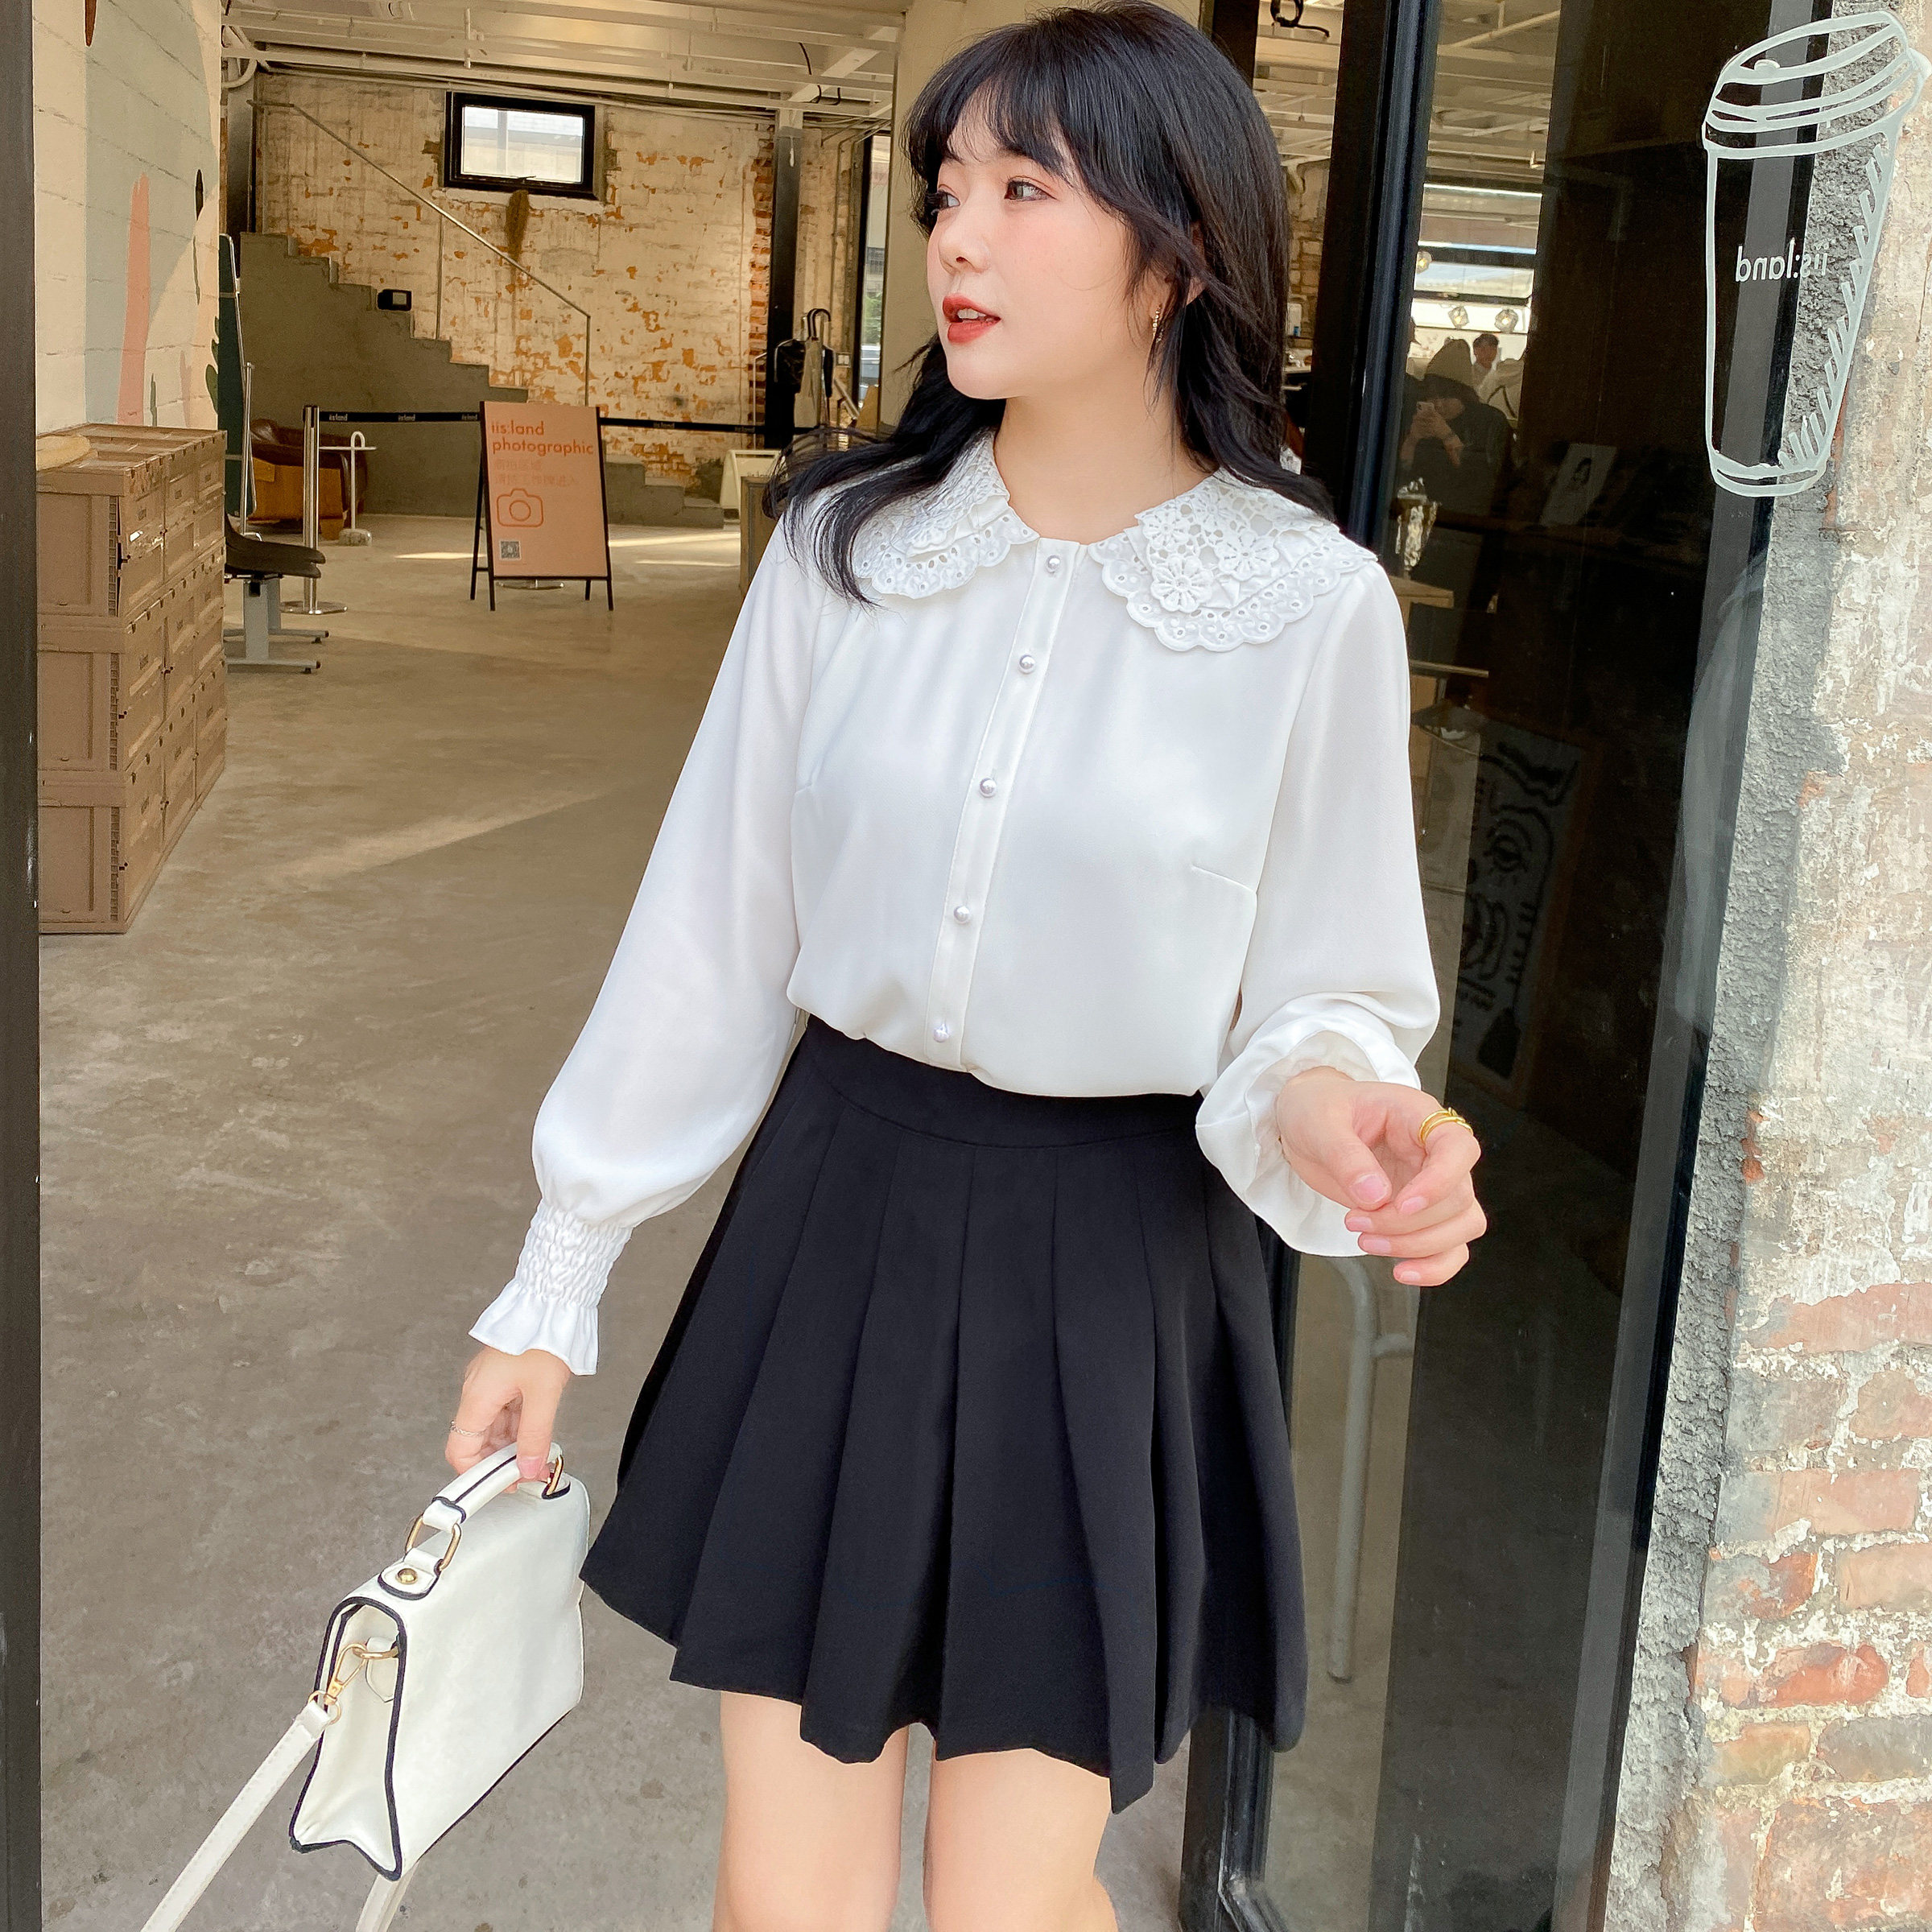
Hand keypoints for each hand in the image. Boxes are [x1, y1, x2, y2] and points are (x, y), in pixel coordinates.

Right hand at [445, 1344, 572, 1478]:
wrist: (552, 1303)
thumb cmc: (543, 1337)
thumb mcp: (543, 1394)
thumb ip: (536, 1435)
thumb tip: (530, 1469)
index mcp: (477, 1396)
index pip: (460, 1450)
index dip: (477, 1474)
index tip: (499, 1487)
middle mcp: (478, 1391)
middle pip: (478, 1441)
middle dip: (501, 1462)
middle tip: (527, 1475)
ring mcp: (491, 1383)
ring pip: (495, 1428)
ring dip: (514, 1446)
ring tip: (539, 1459)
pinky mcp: (506, 1377)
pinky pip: (507, 1412)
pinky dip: (520, 1428)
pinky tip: (538, 1437)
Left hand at [1272, 1067, 1484, 1286]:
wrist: (1304, 1123)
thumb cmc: (1317, 1109)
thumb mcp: (1319, 1122)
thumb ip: (1346, 1156)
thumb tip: (1375, 1197)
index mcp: (1418, 1117)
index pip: (1458, 1148)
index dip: (1440, 1182)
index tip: (1401, 1205)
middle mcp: (1435, 1152)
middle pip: (1459, 1198)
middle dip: (1408, 1223)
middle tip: (1356, 1222)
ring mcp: (1433, 1185)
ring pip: (1462, 1226)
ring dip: (1419, 1246)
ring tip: (1365, 1241)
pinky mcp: (1420, 1214)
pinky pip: (1450, 1247)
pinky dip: (1434, 1267)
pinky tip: (1400, 1272)